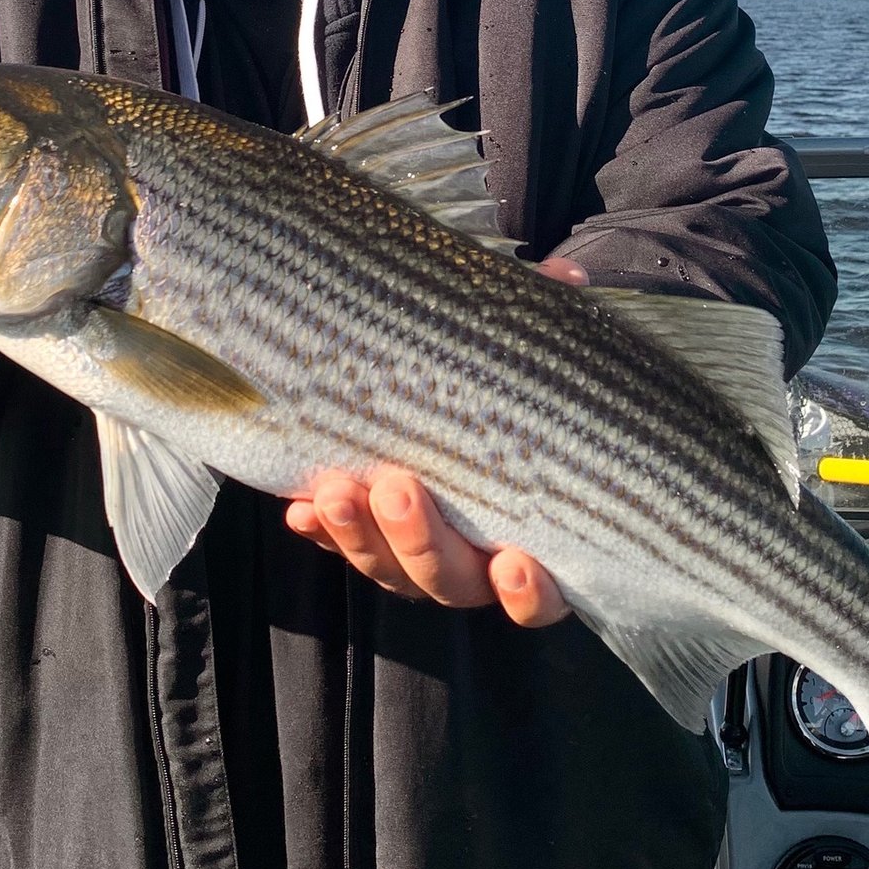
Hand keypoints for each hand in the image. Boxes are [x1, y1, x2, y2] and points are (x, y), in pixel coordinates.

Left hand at [283, 254, 586, 626]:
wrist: (449, 377)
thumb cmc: (510, 378)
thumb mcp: (528, 347)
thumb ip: (544, 318)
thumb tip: (568, 275)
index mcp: (531, 533)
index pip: (537, 593)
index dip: (527, 592)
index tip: (515, 560)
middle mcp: (475, 559)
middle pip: (450, 581)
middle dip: (420, 541)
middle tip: (397, 486)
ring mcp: (417, 551)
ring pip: (391, 570)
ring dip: (362, 537)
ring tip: (336, 490)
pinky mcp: (367, 532)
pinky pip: (341, 544)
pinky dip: (323, 531)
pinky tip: (300, 506)